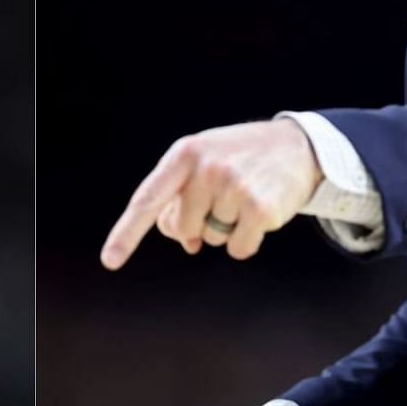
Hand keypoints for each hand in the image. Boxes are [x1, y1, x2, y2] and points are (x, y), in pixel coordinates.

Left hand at [101, 119, 322, 268]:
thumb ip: (182, 197)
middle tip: (221, 199)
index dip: (126, 233)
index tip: (110, 260)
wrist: (296, 145)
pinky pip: (238, 249)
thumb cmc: (239, 157)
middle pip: (182, 227)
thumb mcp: (203, 164)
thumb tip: (187, 243)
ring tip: (245, 196)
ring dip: (226, 228)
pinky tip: (260, 213)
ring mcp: (233, 187)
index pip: (147, 199)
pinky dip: (247, 240)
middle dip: (198, 223)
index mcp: (184, 154)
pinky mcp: (260, 208)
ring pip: (211, 239)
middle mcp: (206, 168)